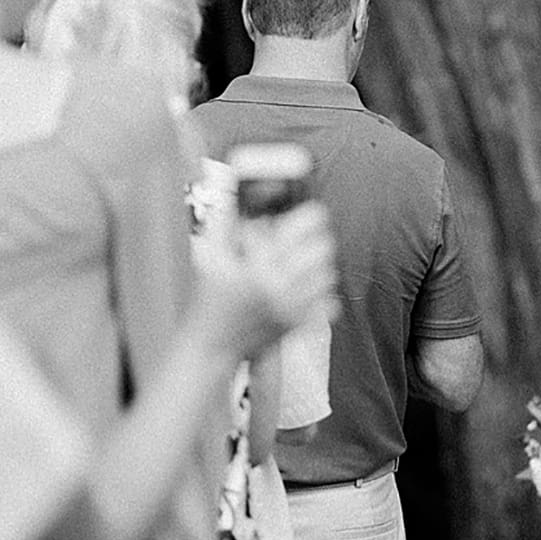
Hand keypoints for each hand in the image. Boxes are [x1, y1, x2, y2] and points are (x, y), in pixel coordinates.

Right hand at [194, 202, 335, 361]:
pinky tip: (301, 291)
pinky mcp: (299, 324)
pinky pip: (331, 301)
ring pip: (330, 273)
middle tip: (299, 243)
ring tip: (297, 267)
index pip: (305, 226)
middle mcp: (280, 284)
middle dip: (314, 240)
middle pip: (324, 248)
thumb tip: (247, 194)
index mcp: (257, 264)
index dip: (309, 216)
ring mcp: (293, 306)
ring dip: (317, 266)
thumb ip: (229, 223)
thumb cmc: (208, 300)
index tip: (305, 216)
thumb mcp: (210, 255)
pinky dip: (321, 293)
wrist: (212, 346)